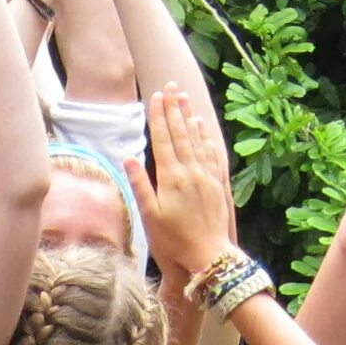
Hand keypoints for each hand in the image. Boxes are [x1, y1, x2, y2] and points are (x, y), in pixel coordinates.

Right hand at [126, 83, 234, 285]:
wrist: (208, 258)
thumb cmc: (173, 243)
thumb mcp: (150, 217)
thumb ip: (140, 185)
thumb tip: (129, 159)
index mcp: (171, 178)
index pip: (163, 139)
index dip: (159, 116)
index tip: (156, 96)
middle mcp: (191, 172)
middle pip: (181, 133)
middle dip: (174, 109)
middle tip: (171, 87)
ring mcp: (206, 177)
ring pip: (197, 140)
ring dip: (190, 118)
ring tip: (185, 99)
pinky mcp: (217, 186)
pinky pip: (211, 154)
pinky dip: (205, 138)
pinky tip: (202, 129)